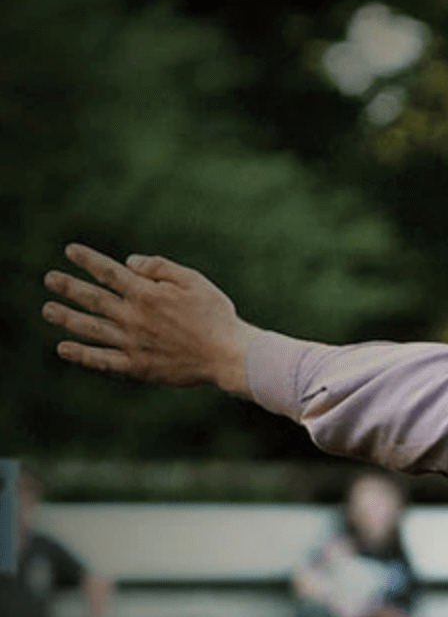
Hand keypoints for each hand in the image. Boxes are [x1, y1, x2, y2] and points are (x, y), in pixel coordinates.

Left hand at [42, 244, 251, 395]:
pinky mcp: (138, 366)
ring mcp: (133, 343)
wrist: (229, 355)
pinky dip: (82, 355)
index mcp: (147, 294)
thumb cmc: (217, 316)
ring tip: (48, 310)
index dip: (88, 260)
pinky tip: (64, 348)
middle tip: (49, 279)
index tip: (70, 251)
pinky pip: (103, 360)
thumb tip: (129, 262)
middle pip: (93, 298)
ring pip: (91, 328)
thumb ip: (160, 267)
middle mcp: (134, 317)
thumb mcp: (194, 280)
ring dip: (66, 318)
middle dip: (68, 287)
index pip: (109, 272)